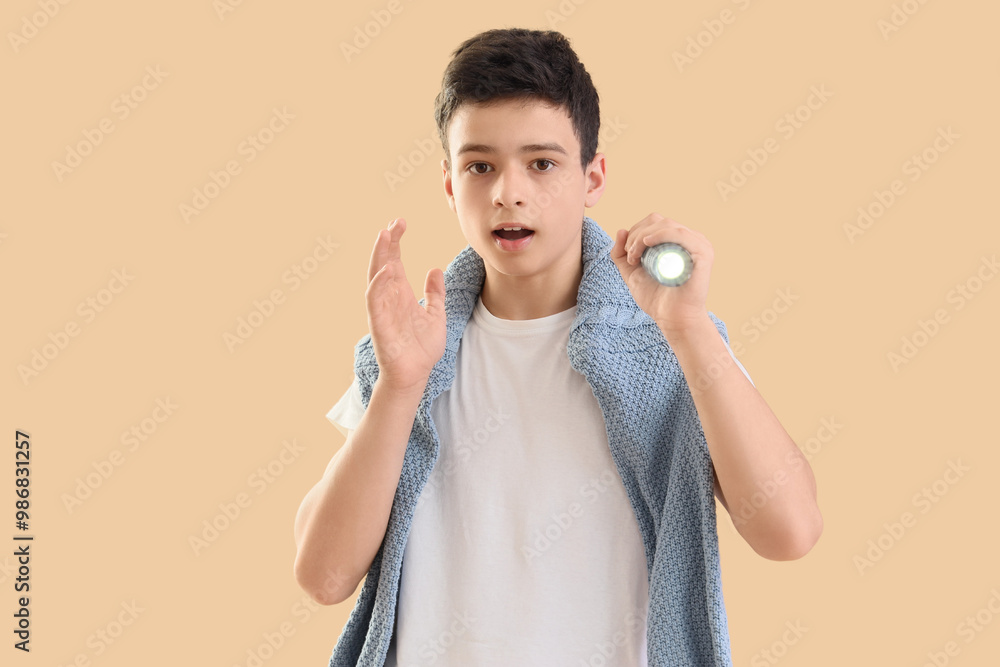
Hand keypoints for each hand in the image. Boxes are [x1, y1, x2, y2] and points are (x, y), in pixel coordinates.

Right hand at [365, 217, 446, 392]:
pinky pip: (375, 300)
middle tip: (394, 222)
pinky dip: (379, 284)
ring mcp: (382, 309)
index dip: (395, 241)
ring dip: (379, 256)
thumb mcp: (436, 314)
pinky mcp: (379, 323)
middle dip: (387, 242)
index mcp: (400, 294)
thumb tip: (435, 270)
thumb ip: (435, 293)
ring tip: (385, 235)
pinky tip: (387, 269)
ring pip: (376, 276)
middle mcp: (389, 298)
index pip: (394, 261)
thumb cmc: (421, 348)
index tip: (400, 222)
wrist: (415, 374)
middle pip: (383, 263)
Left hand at [610, 212, 712, 340]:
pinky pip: (680, 234)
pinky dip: (661, 234)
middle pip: (658, 221)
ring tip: (635, 256)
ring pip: (666, 225)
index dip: (636, 232)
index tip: (627, 254)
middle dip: (637, 235)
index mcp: (677, 241)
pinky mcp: (703, 253)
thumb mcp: (631, 273)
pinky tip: (647, 242)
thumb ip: (621, 255)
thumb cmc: (656, 298)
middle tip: (631, 256)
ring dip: (643, 236)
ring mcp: (698, 244)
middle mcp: (689, 239)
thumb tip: (621, 230)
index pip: (654, 222)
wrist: (672, 318)